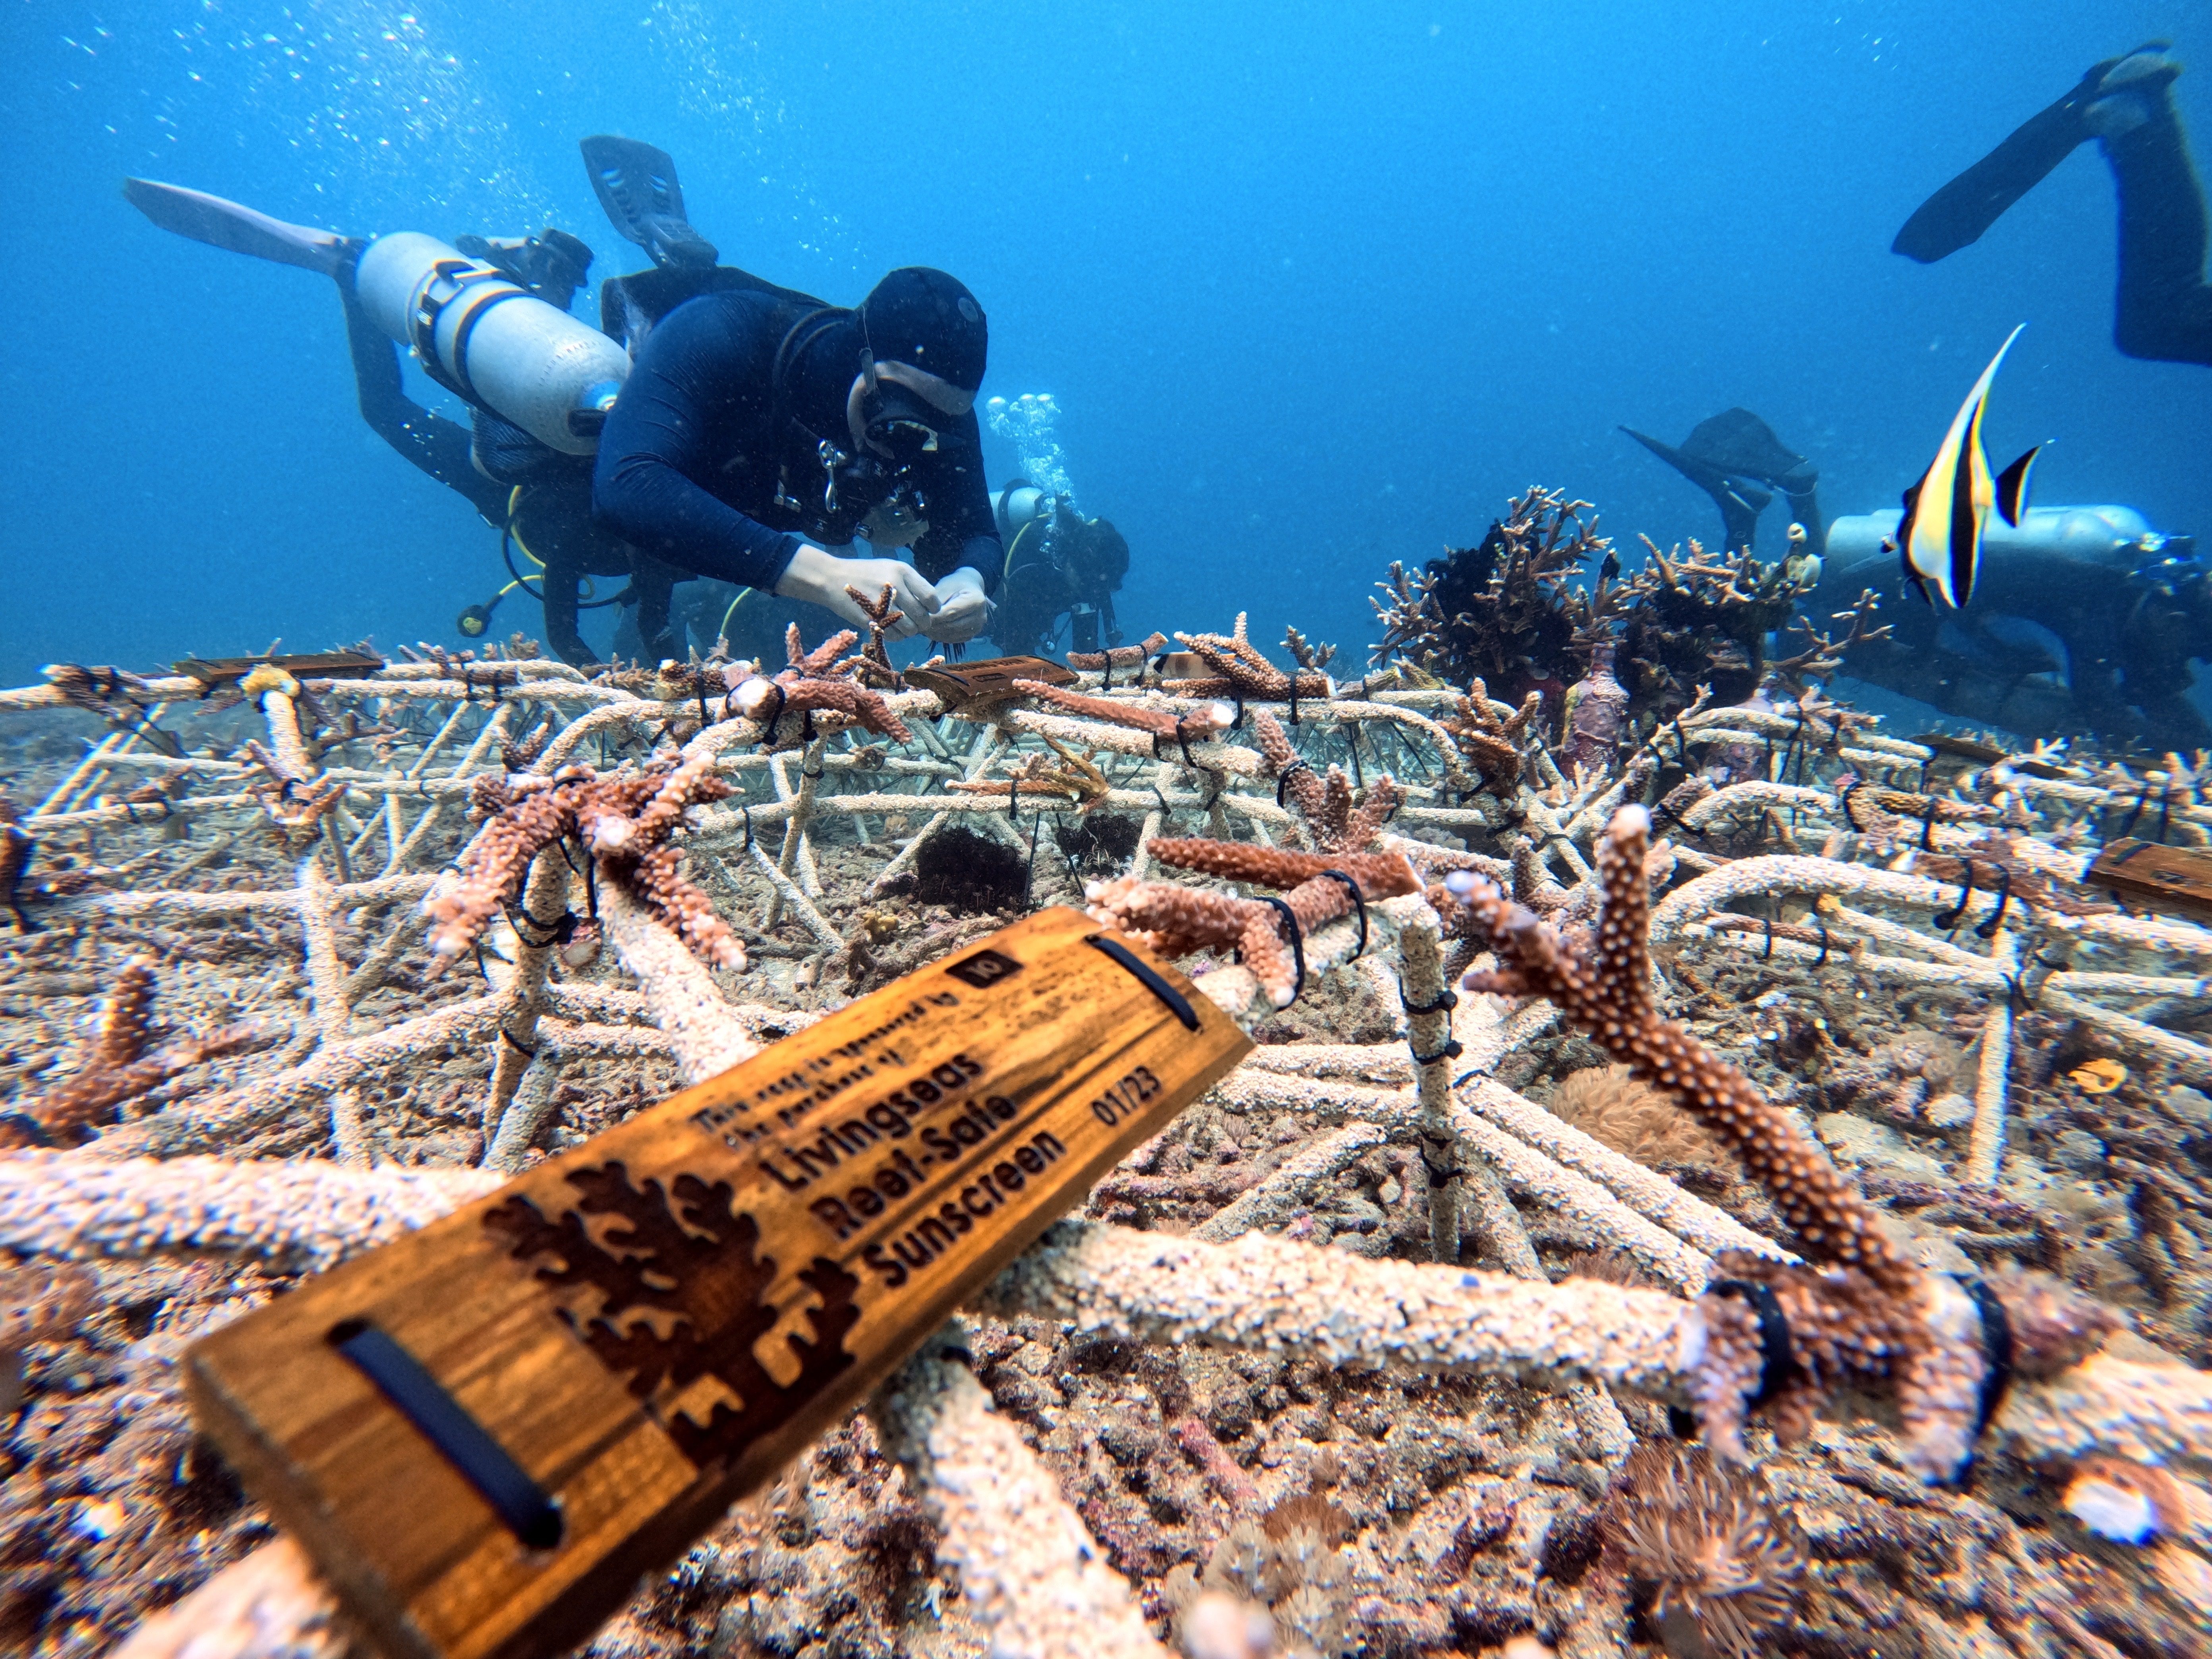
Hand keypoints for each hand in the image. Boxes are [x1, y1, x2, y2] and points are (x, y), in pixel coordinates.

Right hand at [773, 545, 937, 638]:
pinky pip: (894, 636)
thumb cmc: (865, 574)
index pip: (931, 597)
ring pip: (910, 630)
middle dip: (921, 624)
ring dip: (908, 632)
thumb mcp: (890, 568)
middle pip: (922, 617)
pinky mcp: (870, 619)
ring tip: (901, 626)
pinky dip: (895, 636)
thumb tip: (930, 606)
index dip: (932, 609)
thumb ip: (911, 584)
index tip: (928, 611)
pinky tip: (888, 628)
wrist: (831, 578)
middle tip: (915, 624)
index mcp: (903, 571)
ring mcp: (882, 603)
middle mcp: (895, 586)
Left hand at [923, 567, 992, 643]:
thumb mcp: (945, 586)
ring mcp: (978, 628)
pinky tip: (931, 631)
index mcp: (976, 601)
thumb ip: (935, 601)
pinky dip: (940, 637)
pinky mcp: (972, 635)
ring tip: (922, 628)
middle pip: (951, 625)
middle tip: (916, 625)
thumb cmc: (956, 584)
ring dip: (934, 633)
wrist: (970, 589)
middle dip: (932, 626)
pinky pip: (953, 639)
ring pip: (951, 635)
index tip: (919, 617)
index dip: (934, 617)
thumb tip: (921, 615)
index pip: (951, 613)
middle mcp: (980, 616)